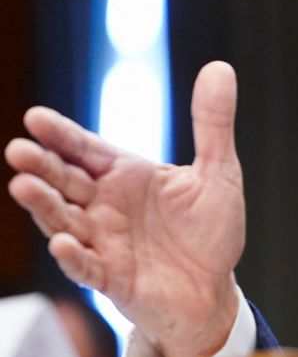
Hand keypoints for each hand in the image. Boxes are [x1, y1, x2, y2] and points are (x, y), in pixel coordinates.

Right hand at [5, 62, 245, 356]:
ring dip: (44, 206)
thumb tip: (220, 67)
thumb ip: (212, 124)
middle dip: (41, 166)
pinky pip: (87, 267)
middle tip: (18, 150)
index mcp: (126, 175)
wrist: (213, 289)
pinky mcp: (111, 278)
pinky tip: (62, 244)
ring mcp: (103, 242)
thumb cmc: (211, 230)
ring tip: (23, 187)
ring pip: (64, 220)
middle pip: (65, 180)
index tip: (35, 117)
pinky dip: (73, 257)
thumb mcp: (218, 172)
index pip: (86, 149)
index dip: (61, 135)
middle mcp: (105, 206)